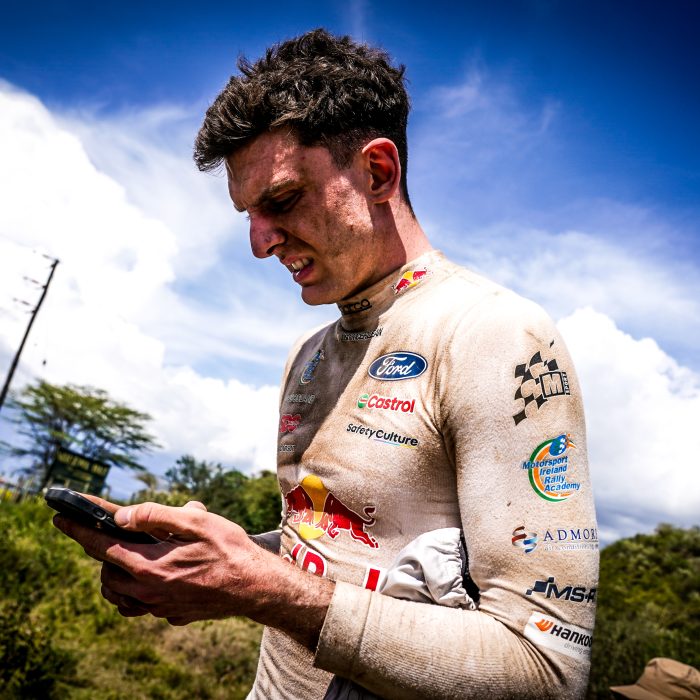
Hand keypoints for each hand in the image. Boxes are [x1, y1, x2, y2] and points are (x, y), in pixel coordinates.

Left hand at [53, 497, 334, 646]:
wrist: (255, 586)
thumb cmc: (230, 549)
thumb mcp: (197, 521)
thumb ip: (158, 516)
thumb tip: (124, 516)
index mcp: (151, 567)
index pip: (103, 546)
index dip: (79, 530)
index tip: (61, 517)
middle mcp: (150, 592)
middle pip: (107, 572)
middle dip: (100, 551)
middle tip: (109, 532)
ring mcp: (160, 607)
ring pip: (119, 594)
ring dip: (114, 573)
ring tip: (127, 554)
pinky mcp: (172, 614)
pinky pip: (140, 605)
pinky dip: (133, 591)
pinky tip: (150, 576)